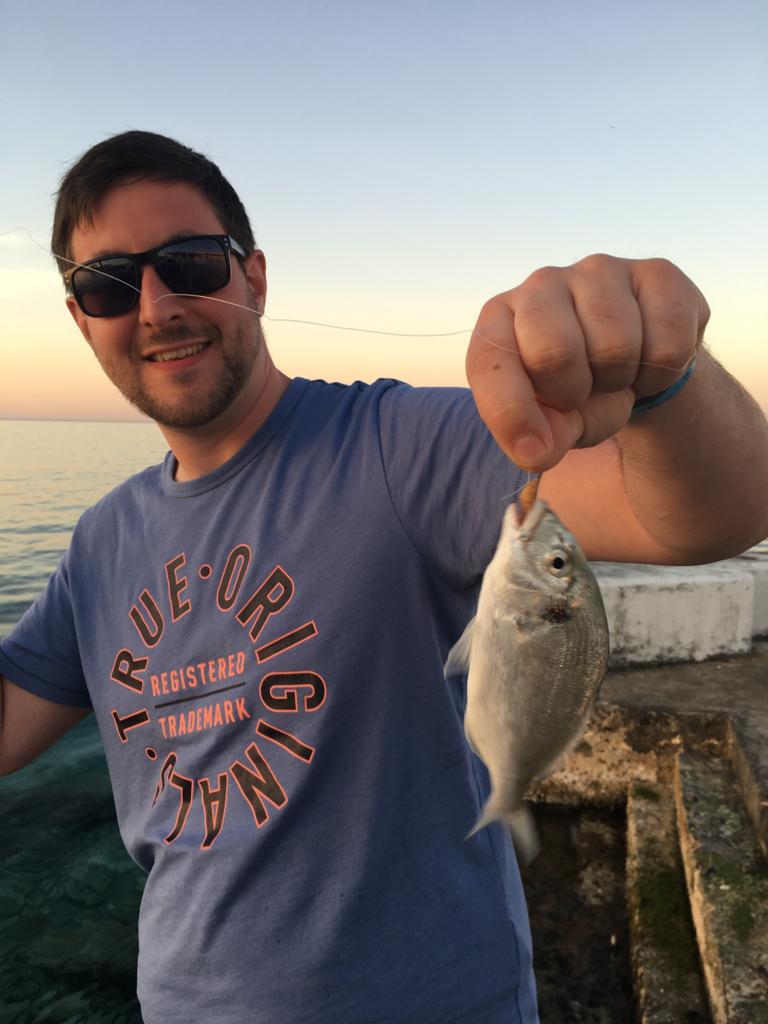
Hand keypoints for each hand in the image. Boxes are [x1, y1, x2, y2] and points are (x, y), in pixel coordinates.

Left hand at [466, 254, 709, 470]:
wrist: (635, 363)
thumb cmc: (576, 391)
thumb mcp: (550, 423)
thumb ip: (537, 438)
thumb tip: (536, 452)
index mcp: (498, 321)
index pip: (490, 364)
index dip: (513, 416)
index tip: (535, 450)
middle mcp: (541, 285)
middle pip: (555, 353)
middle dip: (574, 393)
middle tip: (583, 393)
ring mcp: (598, 272)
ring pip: (617, 347)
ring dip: (622, 381)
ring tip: (615, 374)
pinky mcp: (656, 273)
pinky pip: (668, 342)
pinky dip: (663, 372)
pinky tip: (649, 359)